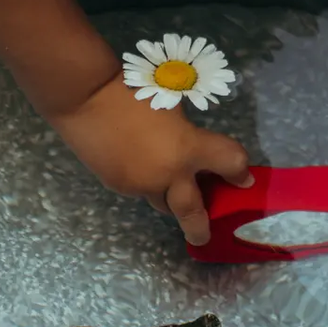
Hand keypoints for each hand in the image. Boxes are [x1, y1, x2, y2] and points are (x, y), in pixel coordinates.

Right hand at [47, 75, 252, 244]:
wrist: (85, 98)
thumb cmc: (133, 90)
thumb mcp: (172, 106)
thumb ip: (186, 134)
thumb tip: (192, 149)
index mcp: (188, 148)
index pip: (229, 163)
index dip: (240, 172)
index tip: (242, 178)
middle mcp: (168, 175)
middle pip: (193, 213)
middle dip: (201, 227)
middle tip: (204, 236)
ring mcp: (141, 185)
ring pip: (162, 203)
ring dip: (170, 200)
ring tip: (168, 187)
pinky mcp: (117, 185)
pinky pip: (138, 191)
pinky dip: (143, 183)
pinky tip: (136, 164)